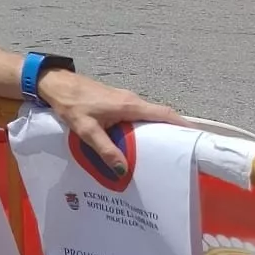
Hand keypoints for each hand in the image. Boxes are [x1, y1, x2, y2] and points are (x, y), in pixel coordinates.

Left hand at [36, 69, 181, 176]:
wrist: (57, 84)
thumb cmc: (72, 105)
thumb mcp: (87, 130)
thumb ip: (106, 149)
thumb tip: (123, 169)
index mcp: (130, 105)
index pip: (164, 113)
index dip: (182, 124)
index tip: (196, 136)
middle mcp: (132, 100)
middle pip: (160, 115)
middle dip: (173, 131)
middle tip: (182, 152)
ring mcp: (125, 100)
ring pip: (149, 116)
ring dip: (158, 130)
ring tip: (164, 152)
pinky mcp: (117, 102)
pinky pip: (138, 115)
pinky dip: (145, 127)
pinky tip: (140, 143)